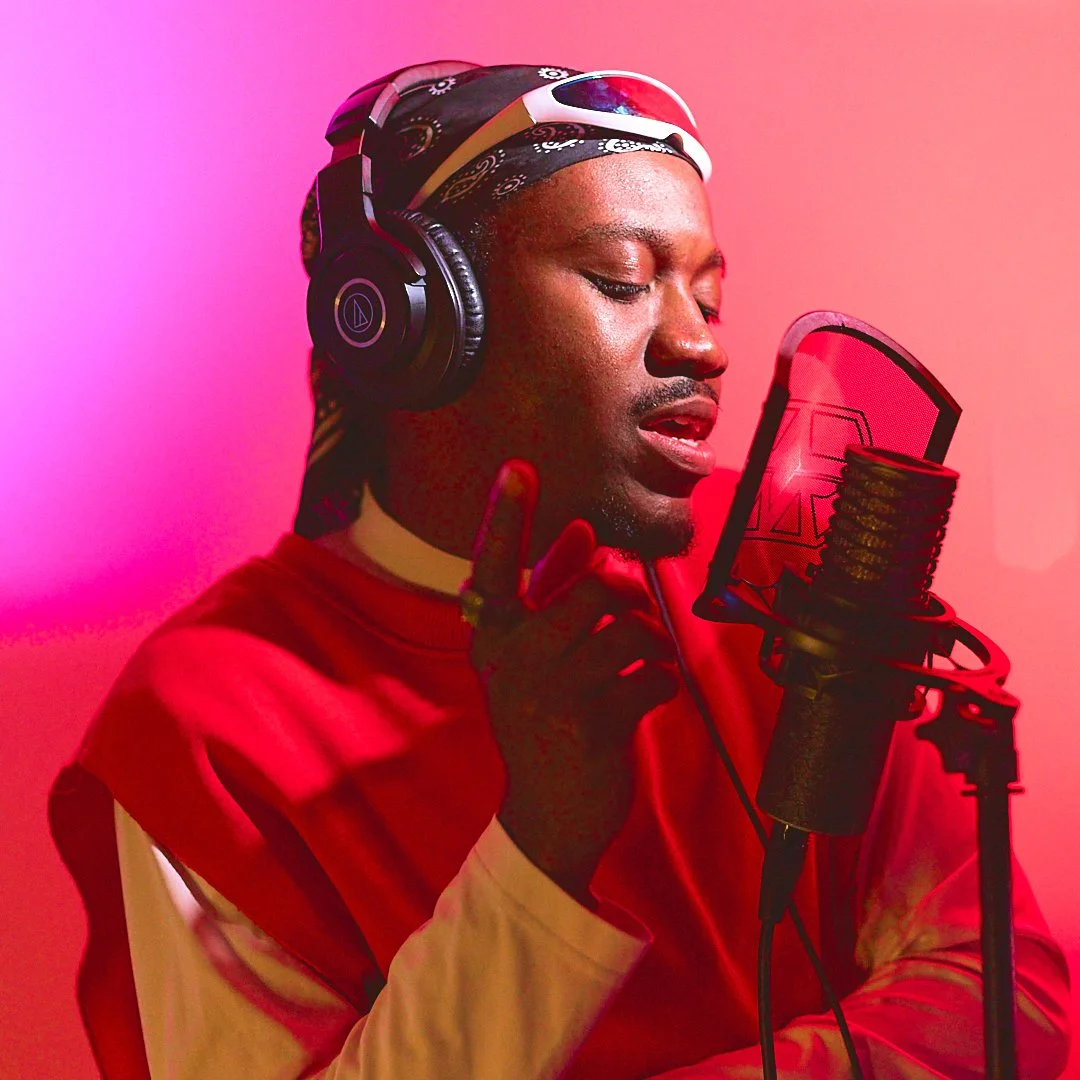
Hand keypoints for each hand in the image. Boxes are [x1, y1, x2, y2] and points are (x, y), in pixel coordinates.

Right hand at [466, 460, 679, 902]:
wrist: (546, 819)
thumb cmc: (545, 726)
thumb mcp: (532, 662)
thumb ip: (550, 595)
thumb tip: (581, 532)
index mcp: (494, 640)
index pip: (494, 568)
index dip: (507, 516)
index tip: (519, 466)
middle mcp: (514, 660)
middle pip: (594, 588)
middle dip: (630, 595)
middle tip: (636, 615)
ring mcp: (552, 694)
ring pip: (628, 630)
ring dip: (653, 643)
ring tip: (649, 662)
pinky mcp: (593, 726)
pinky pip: (651, 676)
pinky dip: (663, 683)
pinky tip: (650, 697)